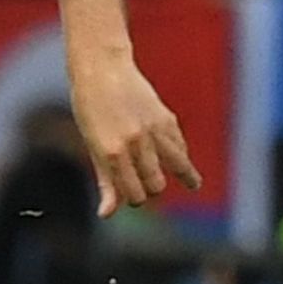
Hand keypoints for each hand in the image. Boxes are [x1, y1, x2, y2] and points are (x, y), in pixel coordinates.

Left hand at [65, 45, 199, 215]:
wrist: (102, 68)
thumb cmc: (89, 108)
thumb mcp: (92, 145)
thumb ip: (105, 181)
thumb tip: (106, 215)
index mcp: (111, 152)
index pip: (133, 193)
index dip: (133, 200)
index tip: (132, 197)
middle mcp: (134, 143)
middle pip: (155, 184)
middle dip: (152, 189)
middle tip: (150, 188)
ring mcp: (152, 130)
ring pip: (178, 165)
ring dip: (184, 176)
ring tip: (193, 184)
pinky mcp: (165, 118)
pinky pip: (179, 145)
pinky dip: (181, 154)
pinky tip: (182, 159)